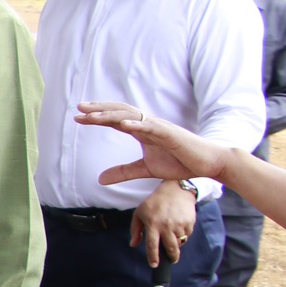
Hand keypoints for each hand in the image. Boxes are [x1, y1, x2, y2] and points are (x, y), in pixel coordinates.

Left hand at [78, 102, 234, 185]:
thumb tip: (99, 179)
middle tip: (79, 107)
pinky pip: (151, 127)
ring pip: (132, 117)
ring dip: (111, 115)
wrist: (207, 164)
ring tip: (93, 116)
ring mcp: (160, 128)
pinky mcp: (171, 135)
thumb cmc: (180, 163)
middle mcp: (149, 125)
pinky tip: (122, 125)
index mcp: (142, 131)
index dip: (98, 117)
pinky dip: (137, 125)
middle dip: (99, 109)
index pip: (116, 120)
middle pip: (120, 112)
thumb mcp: (146, 170)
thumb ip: (123, 172)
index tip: (79, 116)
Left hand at [131, 179, 197, 268]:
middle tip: (171, 260)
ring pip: (179, 242)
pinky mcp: (189, 223)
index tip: (154, 265)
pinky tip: (178, 227)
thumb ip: (135, 230)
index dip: (153, 257)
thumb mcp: (139, 213)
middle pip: (170, 248)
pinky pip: (187, 235)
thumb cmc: (154, 202)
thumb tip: (133, 244)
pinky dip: (183, 235)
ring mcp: (179, 224)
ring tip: (172, 236)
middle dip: (171, 257)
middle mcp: (167, 226)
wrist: (175, 190)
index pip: (152, 245)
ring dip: (176, 243)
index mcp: (152, 224)